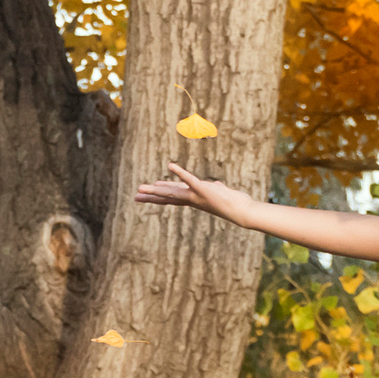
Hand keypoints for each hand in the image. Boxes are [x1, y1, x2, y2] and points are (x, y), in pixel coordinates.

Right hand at [134, 165, 258, 224]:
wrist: (242, 211)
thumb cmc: (234, 203)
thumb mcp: (222, 194)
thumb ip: (215, 188)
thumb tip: (215, 185)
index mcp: (194, 200)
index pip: (172, 198)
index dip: (158, 196)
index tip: (144, 195)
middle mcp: (192, 200)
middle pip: (167, 197)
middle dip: (151, 196)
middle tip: (136, 195)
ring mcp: (196, 195)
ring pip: (172, 192)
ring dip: (157, 189)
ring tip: (143, 187)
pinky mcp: (203, 189)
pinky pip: (190, 179)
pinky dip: (180, 172)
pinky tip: (170, 166)